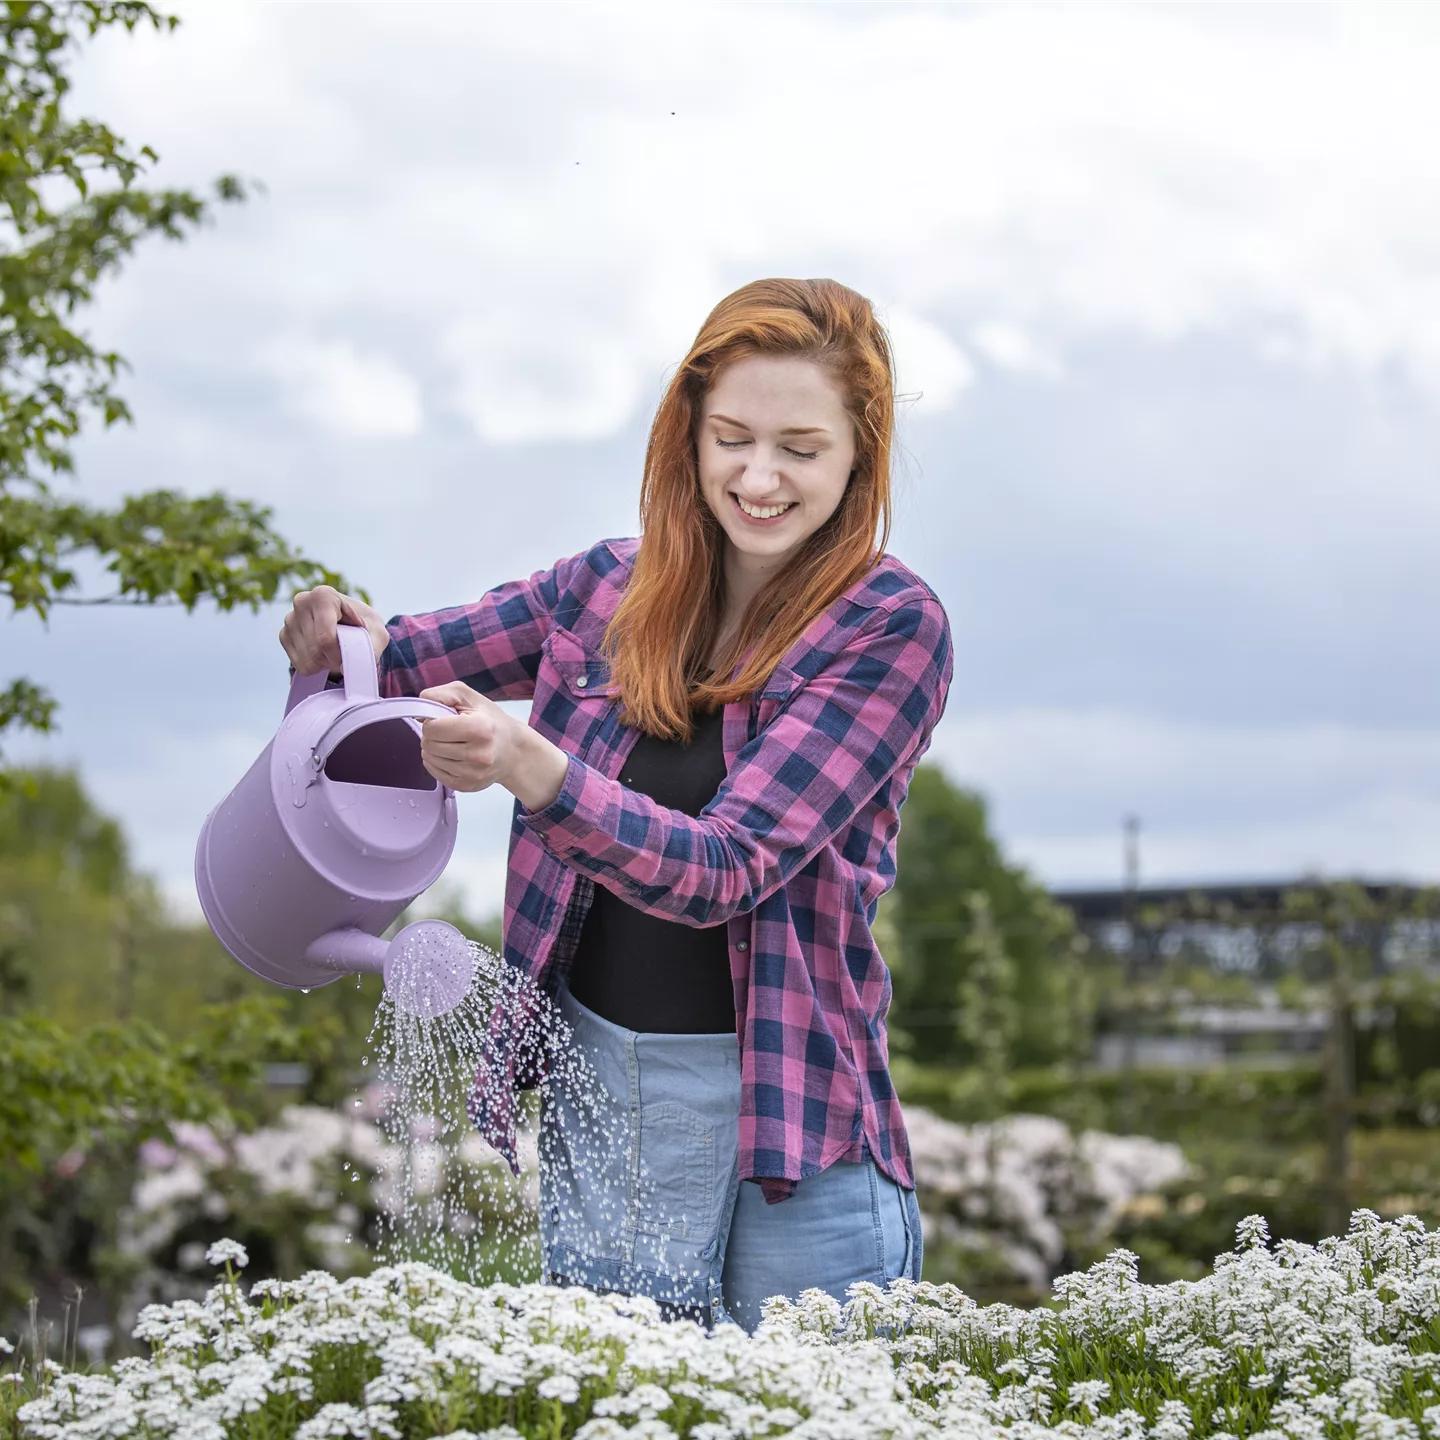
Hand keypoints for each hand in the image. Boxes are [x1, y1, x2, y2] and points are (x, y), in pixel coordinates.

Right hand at [280, 585, 388, 676]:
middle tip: (345, 652)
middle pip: (316, 651)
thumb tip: (344, 668)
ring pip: (307, 660)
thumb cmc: (366, 626)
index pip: (325, 638)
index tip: (350, 654)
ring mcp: (289, 619)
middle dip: (334, 660)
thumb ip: (368, 650)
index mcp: (323, 596)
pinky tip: (323, 652)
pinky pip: (299, 665)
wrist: (353, 623)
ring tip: (335, 650)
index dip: (340, 655)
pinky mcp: (283, 634)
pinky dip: (315, 666)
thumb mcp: (377, 634)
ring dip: (325, 664)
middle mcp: (301, 602)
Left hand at [417, 682, 568, 809]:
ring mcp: (472, 773)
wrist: (512, 750)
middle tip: (451, 732)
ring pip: (429, 759)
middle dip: (434, 735)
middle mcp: (478, 754)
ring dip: (435, 749)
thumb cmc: (491, 722)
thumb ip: (440, 695)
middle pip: (428, 744)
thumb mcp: (468, 696)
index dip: (433, 721)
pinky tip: (453, 756)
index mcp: (480, 728)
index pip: (432, 728)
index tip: (446, 719)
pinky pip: (435, 774)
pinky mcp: (466, 786)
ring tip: (454, 743)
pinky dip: (438, 763)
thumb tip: (419, 713)